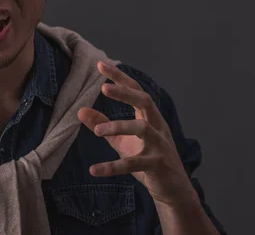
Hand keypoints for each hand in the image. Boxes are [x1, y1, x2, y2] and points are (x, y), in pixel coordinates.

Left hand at [77, 62, 195, 206]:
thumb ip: (103, 124)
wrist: (174, 189)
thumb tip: (80, 110)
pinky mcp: (157, 165)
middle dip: (125, 93)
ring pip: (142, 129)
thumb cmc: (148, 160)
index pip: (136, 90)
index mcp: (150, 117)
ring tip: (97, 131)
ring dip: (118, 127)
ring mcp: (159, 146)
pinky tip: (93, 170)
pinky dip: (112, 167)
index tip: (100, 65)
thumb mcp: (123, 140)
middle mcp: (157, 127)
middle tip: (103, 88)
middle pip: (145, 101)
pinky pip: (133, 164)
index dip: (120, 77)